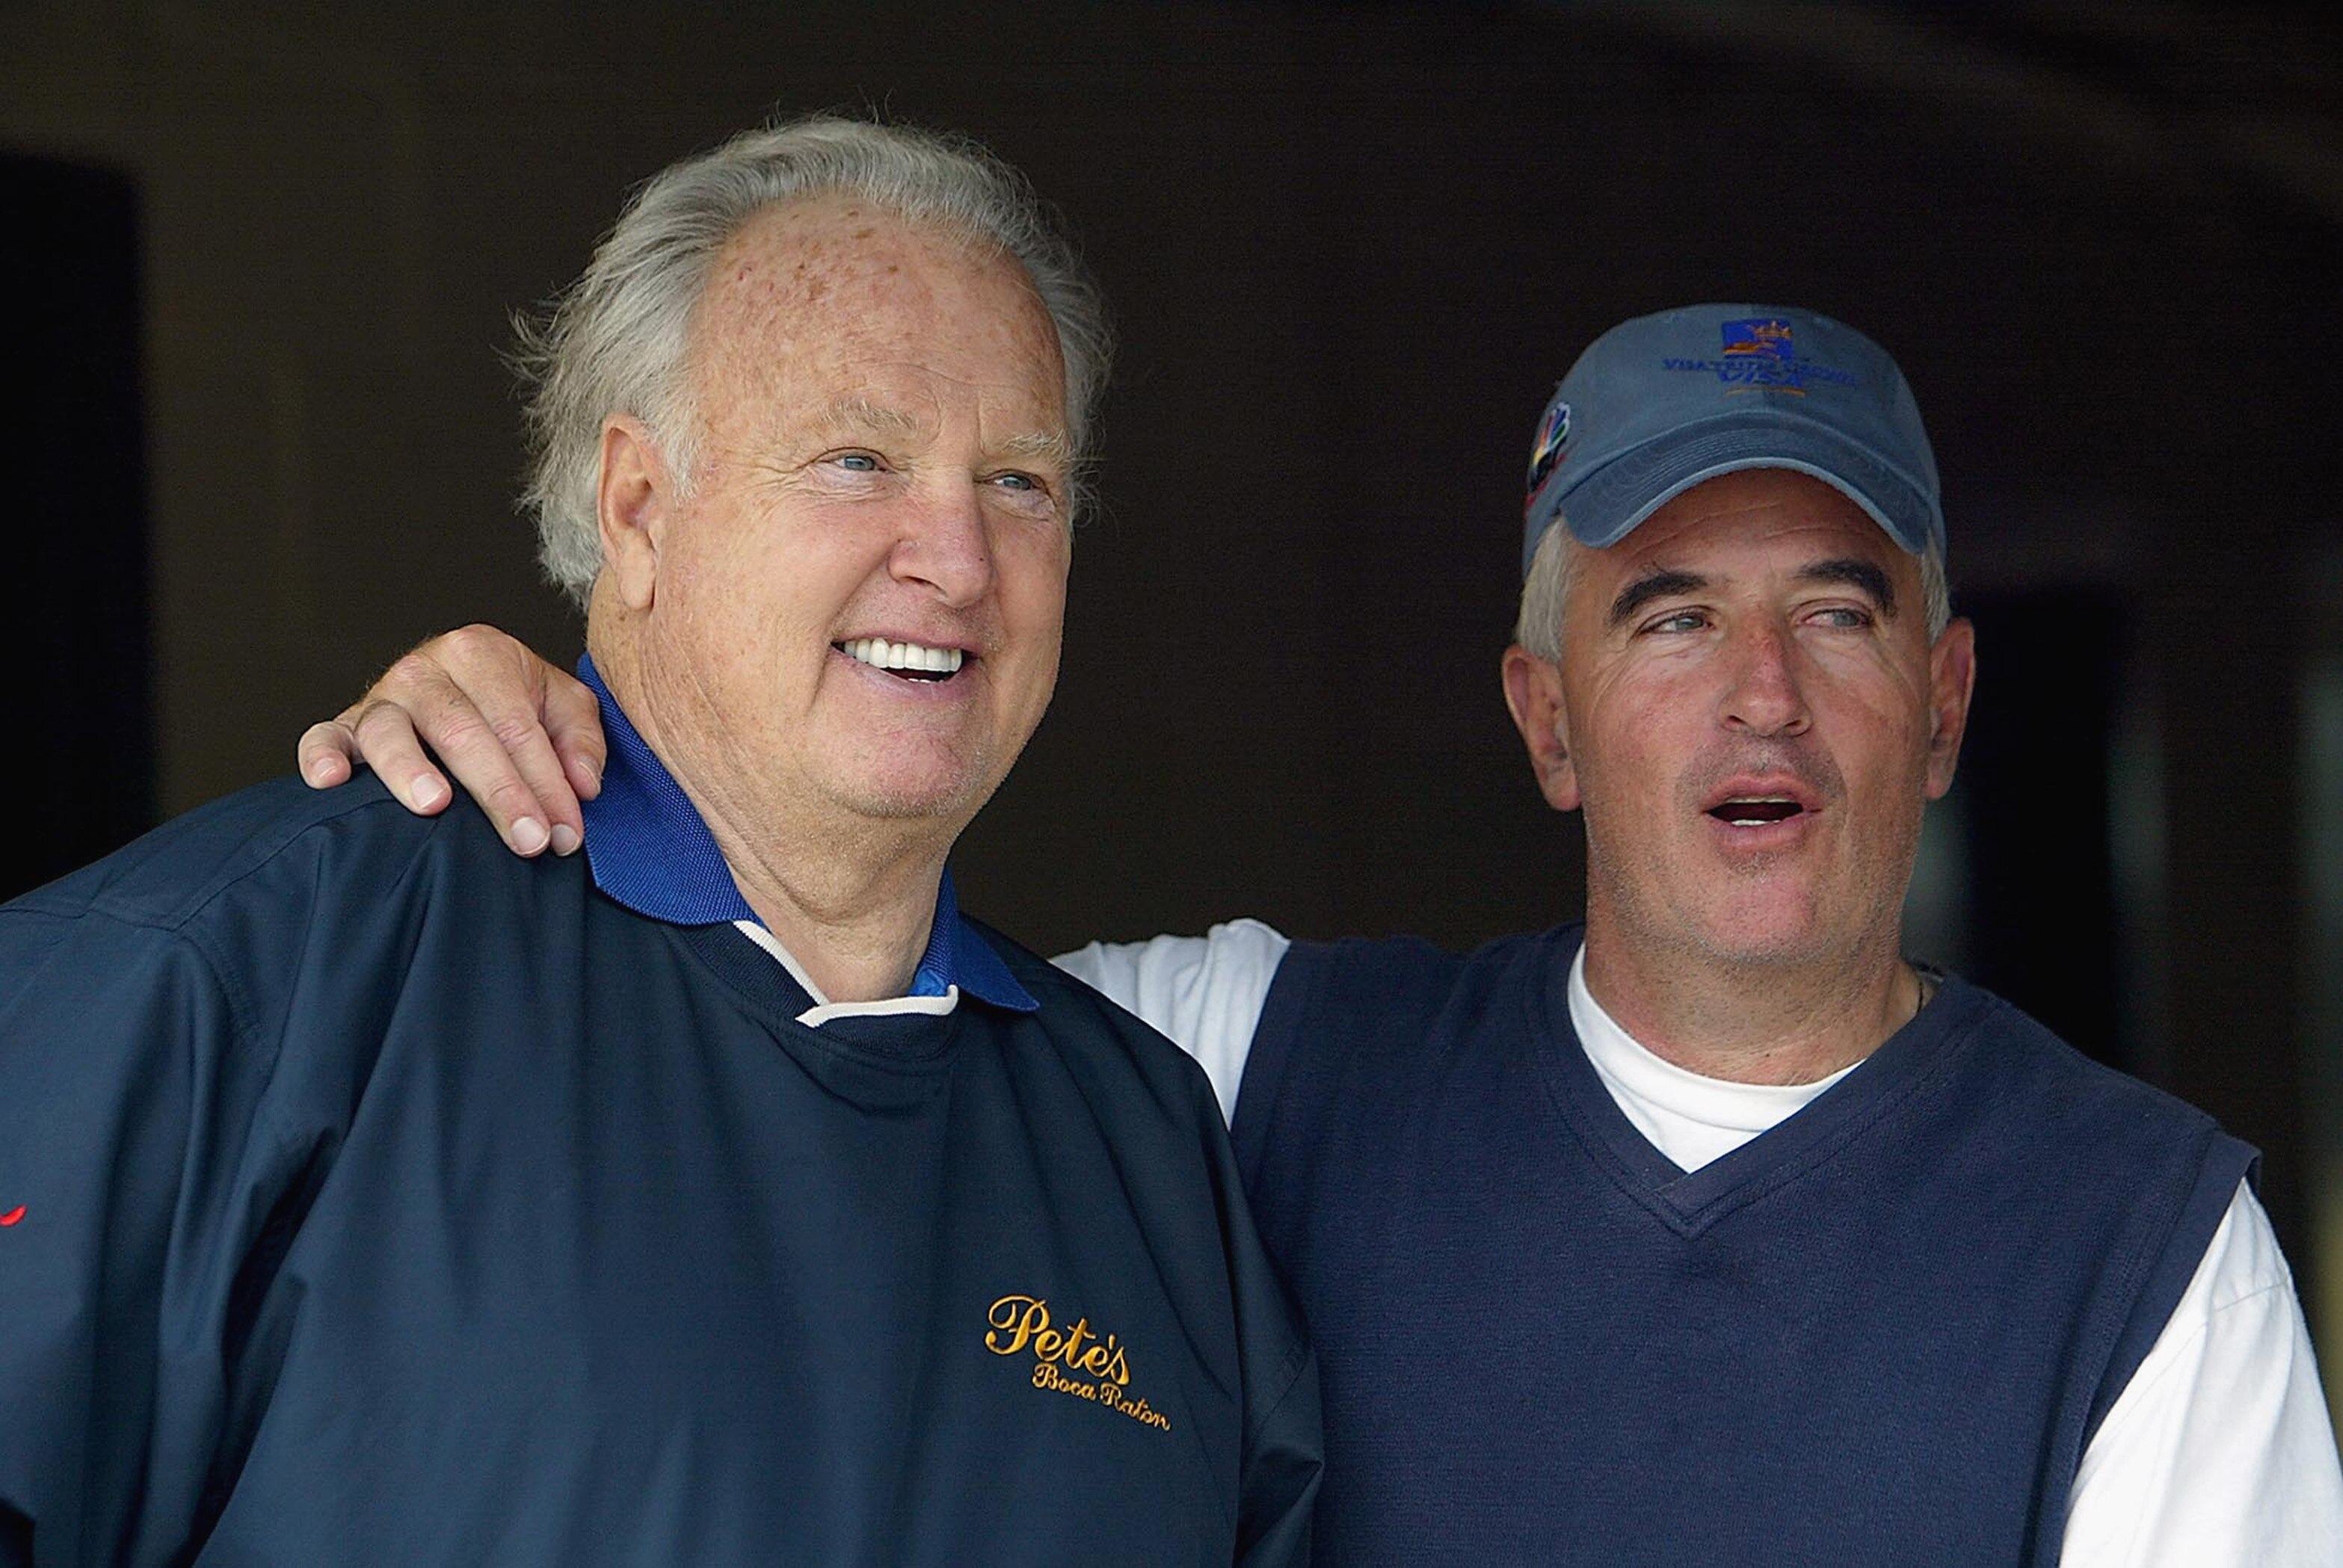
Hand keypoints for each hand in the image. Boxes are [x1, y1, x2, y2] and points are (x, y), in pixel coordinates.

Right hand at [298, 626, 605, 856]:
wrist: (462, 682)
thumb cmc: (515, 701)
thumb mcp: (562, 704)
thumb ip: (580, 739)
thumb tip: (583, 786)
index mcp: (482, 653)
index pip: (519, 725)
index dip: (546, 782)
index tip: (566, 832)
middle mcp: (425, 669)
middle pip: (462, 731)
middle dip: (500, 791)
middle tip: (528, 840)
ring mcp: (381, 697)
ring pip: (389, 732)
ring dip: (410, 769)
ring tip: (435, 806)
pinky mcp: (344, 724)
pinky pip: (323, 736)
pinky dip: (320, 757)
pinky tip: (331, 784)